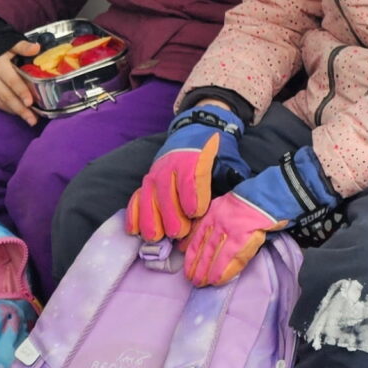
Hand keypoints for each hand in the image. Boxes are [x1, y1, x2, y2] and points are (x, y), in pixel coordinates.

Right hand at [0, 43, 43, 124]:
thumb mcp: (8, 44)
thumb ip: (22, 47)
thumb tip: (36, 48)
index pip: (12, 81)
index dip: (21, 92)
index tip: (30, 102)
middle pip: (6, 96)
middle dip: (20, 109)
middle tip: (33, 119)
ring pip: (0, 102)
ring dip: (15, 112)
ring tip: (29, 120)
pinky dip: (7, 109)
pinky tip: (17, 113)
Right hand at [128, 103, 250, 241]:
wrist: (197, 130)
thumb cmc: (218, 152)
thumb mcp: (230, 161)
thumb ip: (230, 180)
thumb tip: (234, 203)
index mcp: (195, 158)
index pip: (191, 177)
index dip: (192, 196)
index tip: (196, 212)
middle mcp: (170, 165)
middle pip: (167, 191)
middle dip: (171, 214)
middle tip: (177, 233)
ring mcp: (155, 173)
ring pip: (149, 197)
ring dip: (150, 218)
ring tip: (157, 237)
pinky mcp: (146, 182)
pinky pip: (137, 198)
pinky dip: (134, 214)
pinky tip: (134, 231)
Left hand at [180, 148, 338, 285]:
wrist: (274, 195)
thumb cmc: (256, 200)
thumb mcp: (230, 205)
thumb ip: (218, 219)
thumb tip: (209, 238)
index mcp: (214, 211)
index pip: (197, 233)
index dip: (190, 249)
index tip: (184, 260)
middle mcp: (218, 219)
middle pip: (203, 246)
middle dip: (196, 265)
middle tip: (192, 279)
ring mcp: (230, 228)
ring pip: (213, 254)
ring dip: (207, 271)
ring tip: (202, 283)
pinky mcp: (243, 236)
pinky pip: (230, 257)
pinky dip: (223, 271)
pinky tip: (218, 280)